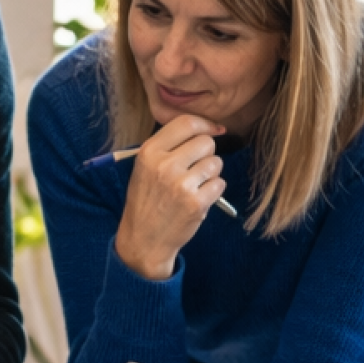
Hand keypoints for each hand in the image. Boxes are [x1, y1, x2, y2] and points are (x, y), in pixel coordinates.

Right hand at [111, 115, 227, 280]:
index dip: (205, 125)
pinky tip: (199, 198)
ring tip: (195, 185)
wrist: (143, 239)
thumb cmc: (147, 200)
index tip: (214, 130)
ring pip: (216, 163)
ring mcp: (180, 185)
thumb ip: (168, 146)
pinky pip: (220, 184)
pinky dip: (214, 191)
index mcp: (149, 152)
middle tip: (195, 169)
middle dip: (207, 154)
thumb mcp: (144, 167)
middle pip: (206, 142)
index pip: (186, 123)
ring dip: (211, 173)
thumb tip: (208, 129)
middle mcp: (164, 165)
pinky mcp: (195, 203)